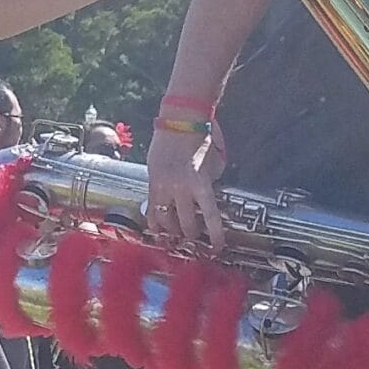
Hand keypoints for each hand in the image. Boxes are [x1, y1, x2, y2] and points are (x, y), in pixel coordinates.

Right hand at [146, 120, 227, 250]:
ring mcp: (164, 185)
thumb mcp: (214, 165)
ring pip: (165, 220)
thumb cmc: (202, 139)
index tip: (217, 247)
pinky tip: (156, 228)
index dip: (215, 236)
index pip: (210, 218)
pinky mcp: (152, 181)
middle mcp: (181, 188)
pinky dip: (154, 221)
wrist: (180, 120)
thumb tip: (205, 203)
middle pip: (186, 224)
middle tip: (194, 242)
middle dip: (192, 237)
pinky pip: (151, 208)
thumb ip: (210, 186)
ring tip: (175, 238)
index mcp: (201, 183)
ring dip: (172, 232)